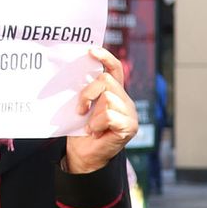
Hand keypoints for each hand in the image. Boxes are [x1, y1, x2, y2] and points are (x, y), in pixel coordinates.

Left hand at [65, 47, 138, 174]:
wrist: (84, 157)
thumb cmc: (81, 132)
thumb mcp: (82, 106)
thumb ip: (86, 91)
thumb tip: (76, 73)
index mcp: (115, 93)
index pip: (115, 69)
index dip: (105, 58)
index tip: (91, 50)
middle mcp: (125, 100)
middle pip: (106, 80)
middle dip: (88, 93)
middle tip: (80, 109)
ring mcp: (130, 113)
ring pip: (108, 96)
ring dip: (92, 112)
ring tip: (89, 125)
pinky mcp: (130, 126)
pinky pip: (109, 114)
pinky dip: (97, 123)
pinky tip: (96, 132)